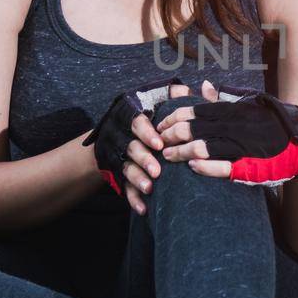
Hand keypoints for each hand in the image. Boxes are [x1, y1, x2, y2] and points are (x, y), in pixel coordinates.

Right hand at [83, 79, 188, 213]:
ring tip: (150, 189)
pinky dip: (133, 199)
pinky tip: (144, 209)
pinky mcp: (118, 174)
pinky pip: (123, 188)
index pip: (136, 122)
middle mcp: (122, 135)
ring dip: (137, 179)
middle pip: (130, 147)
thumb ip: (171, 98)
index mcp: (131, 117)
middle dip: (143, 159)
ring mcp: (118, 156)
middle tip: (157, 171)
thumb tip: (185, 88)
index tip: (159, 143)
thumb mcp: (156, 104)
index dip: (146, 132)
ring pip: (125, 168)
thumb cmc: (147, 120)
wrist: (112, 139)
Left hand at [154, 79, 297, 186]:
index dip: (172, 117)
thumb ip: (223, 98)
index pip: (193, 110)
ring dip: (179, 153)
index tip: (161, 124)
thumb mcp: (248, 105)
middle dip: (169, 136)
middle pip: (190, 129)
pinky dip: (203, 167)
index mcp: (231, 110)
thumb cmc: (270, 124)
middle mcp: (233, 126)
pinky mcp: (248, 166)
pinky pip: (220, 168)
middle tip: (159, 142)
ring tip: (168, 156)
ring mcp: (240, 147)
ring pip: (200, 148)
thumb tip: (204, 85)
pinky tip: (192, 167)